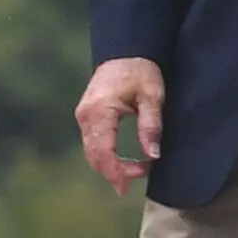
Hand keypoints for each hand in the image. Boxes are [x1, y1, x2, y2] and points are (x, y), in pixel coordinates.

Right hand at [75, 57, 164, 196]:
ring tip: (135, 170)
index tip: (127, 187)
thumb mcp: (152, 95)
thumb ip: (151, 124)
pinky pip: (93, 142)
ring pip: (92, 151)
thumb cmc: (140, 70)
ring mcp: (83, 115)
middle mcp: (86, 115)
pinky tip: (121, 160)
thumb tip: (153, 155)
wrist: (126, 50)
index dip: (115, 172)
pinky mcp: (87, 115)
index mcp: (100, 110)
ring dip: (110, 165)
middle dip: (115, 172)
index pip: (103, 151)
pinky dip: (106, 155)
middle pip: (94, 155)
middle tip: (139, 177)